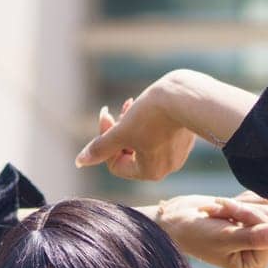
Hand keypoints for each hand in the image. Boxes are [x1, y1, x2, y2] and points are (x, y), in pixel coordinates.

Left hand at [74, 72, 199, 180]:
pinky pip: (160, 134)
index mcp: (150, 172)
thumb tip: (79, 162)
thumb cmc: (152, 115)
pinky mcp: (185, 137)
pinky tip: (152, 104)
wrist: (188, 94)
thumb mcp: (121, 131)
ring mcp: (178, 153)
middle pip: (129, 152)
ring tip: (134, 104)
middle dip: (120, 131)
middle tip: (120, 109)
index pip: (115, 164)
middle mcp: (166, 168)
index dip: (105, 142)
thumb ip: (100, 148)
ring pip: (143, 141)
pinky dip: (150, 121)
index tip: (105, 116)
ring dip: (132, 124)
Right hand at [136, 193, 267, 267]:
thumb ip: (252, 237)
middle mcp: (260, 252)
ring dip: (239, 204)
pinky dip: (241, 198)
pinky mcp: (254, 218)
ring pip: (267, 205)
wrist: (176, 220)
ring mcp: (258, 234)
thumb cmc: (194, 234)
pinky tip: (224, 208)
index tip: (227, 220)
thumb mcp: (222, 237)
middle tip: (219, 215)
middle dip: (243, 211)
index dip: (251, 219)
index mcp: (255, 266)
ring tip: (219, 213)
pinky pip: (261, 198)